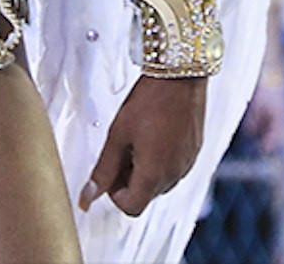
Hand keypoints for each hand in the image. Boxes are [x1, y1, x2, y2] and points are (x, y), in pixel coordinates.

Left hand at [76, 73, 209, 216]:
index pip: (131, 207)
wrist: (180, 75)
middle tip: (122, 152)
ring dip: (146, 172)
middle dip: (130, 182)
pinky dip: (162, 161)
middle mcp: (175, 173)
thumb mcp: (117, 136)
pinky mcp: (195, 151)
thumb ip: (103, 171)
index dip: (115, 195)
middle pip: (146, 196)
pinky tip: (155, 136)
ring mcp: (188, 162)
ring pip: (160, 183)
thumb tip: (88, 197)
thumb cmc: (149, 101)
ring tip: (139, 141)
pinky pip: (174, 168)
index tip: (111, 172)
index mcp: (154, 174)